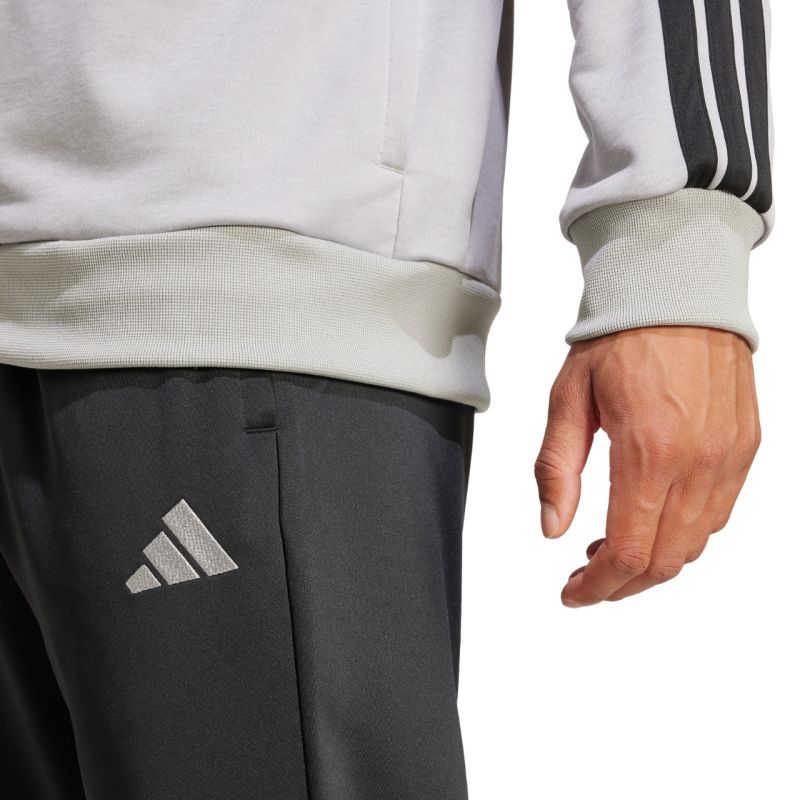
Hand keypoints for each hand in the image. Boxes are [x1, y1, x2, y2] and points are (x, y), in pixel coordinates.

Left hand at [534, 326, 760, 606]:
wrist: (675, 292)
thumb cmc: (620, 339)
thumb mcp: (568, 401)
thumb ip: (557, 470)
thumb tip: (552, 528)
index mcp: (648, 450)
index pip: (627, 550)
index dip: (597, 585)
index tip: (574, 592)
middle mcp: (698, 461)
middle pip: (665, 560)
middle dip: (622, 583)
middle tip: (588, 576)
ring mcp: (729, 457)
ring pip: (695, 544)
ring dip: (652, 561)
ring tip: (612, 546)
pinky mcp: (746, 447)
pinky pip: (719, 513)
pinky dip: (684, 533)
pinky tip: (652, 518)